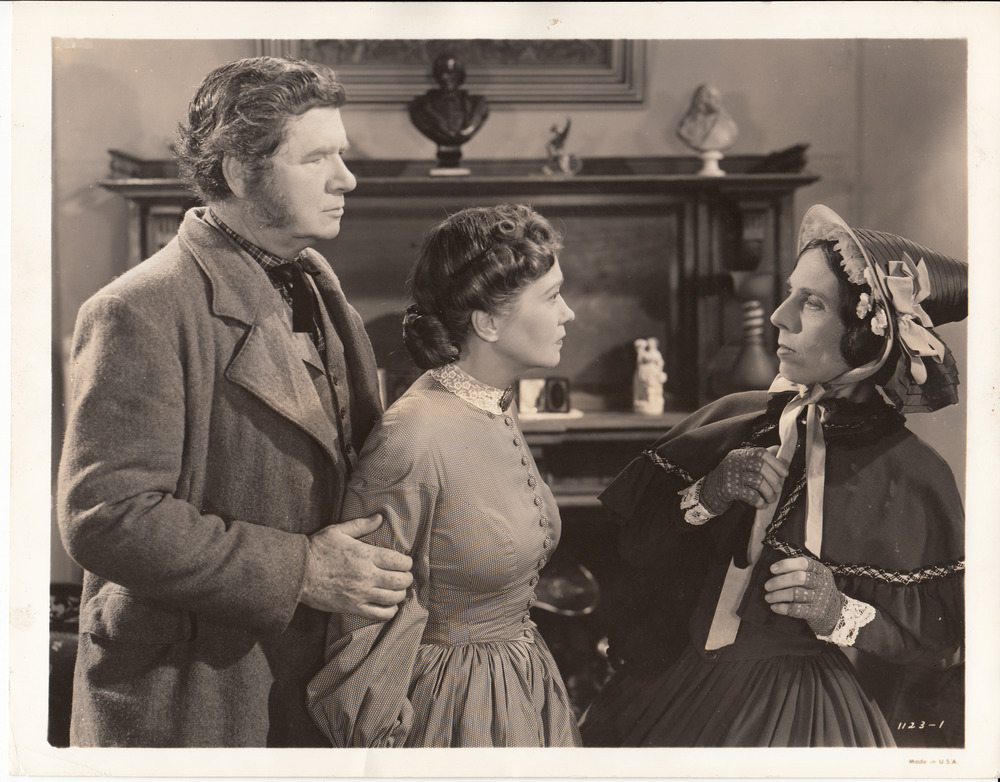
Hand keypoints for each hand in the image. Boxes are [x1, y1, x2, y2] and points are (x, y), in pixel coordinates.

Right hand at [299, 515, 413, 619]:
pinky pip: (379, 614)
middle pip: (400, 580)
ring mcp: (360, 593)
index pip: (399, 561)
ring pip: (393, 598)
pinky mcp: (353, 607)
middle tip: (404, 576)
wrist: (297, 572)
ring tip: (398, 590)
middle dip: (407, 578)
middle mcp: (367, 575)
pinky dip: (389, 611)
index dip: (407, 563)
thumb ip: (362, 525)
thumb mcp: (338, 531)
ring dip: (400, 594)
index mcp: (366, 554)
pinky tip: (389, 606)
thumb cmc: (317, 549)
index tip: (404, 563)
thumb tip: (380, 518)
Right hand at [701, 446, 788, 512]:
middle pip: (761, 467)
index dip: (776, 463)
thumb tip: (776, 448)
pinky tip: (761, 504)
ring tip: (771, 499)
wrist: (708, 493)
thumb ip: (757, 458)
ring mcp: (731, 474)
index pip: (760, 453)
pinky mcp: (729, 489)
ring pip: (758, 481)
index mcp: (740, 454)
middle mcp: (734, 461)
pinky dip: (759, 501)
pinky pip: (751, 495)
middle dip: (774, 480)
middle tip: (778, 490)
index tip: (785, 473)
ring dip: (769, 493)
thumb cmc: (729, 480)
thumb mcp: (742, 466)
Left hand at [764, 556, 842, 635]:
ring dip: (777, 595)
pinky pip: (796, 609)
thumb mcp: (816, 576)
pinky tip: (774, 607)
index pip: (803, 563)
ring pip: (795, 593)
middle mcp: (821, 583)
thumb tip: (775, 568)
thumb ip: (800, 570)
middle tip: (767, 586)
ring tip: (768, 597)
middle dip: (779, 581)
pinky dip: (782, 608)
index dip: (786, 565)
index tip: (772, 569)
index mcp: (820, 570)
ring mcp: (819, 598)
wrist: (836, 612)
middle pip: (798, 578)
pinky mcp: (816, 612)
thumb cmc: (818, 590)